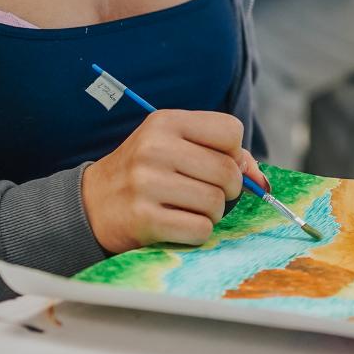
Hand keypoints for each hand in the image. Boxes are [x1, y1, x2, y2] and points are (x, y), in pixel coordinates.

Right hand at [81, 110, 265, 252]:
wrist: (92, 203)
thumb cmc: (146, 173)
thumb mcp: (175, 146)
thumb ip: (222, 154)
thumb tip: (260, 180)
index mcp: (166, 121)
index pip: (231, 131)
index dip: (233, 153)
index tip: (216, 164)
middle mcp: (155, 147)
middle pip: (228, 172)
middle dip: (228, 189)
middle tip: (208, 193)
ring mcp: (147, 183)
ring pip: (216, 203)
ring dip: (212, 214)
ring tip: (189, 209)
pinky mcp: (144, 218)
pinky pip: (200, 229)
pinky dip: (198, 232)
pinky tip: (178, 225)